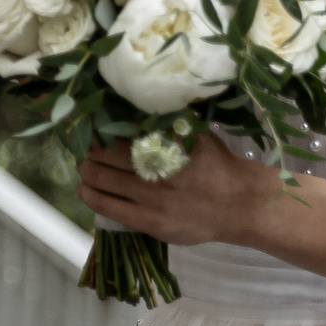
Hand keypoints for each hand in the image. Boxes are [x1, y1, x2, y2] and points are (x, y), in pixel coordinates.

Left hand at [77, 131, 277, 246]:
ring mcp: (152, 199)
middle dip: (88, 149)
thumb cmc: (216, 164)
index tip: (88, 123)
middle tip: (84, 146)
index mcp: (167, 144)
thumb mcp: (195, 134)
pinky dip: (90, 194)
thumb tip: (130, 103)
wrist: (241, 205)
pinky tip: (86, 188)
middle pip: (102, 154)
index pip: (117, 131)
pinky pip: (107, 207)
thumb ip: (165, 121)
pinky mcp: (150, 222)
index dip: (96, 127)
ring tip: (85, 166)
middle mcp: (157, 170)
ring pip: (99, 179)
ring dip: (86, 171)